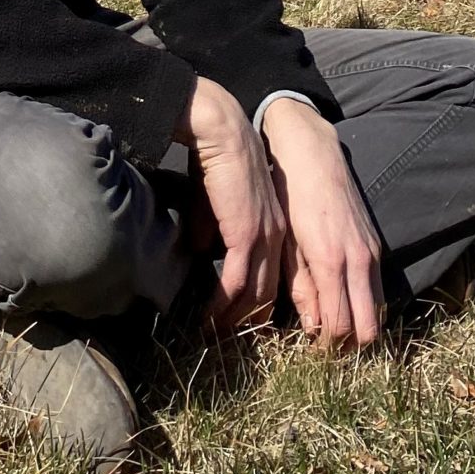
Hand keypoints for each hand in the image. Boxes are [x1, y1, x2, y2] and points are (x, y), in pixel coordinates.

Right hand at [177, 75, 285, 333]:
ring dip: (233, 319)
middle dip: (250, 322)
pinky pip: (234, 282)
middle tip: (229, 342)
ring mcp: (263, 238)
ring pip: (254, 294)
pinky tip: (207, 318)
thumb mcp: (219, 200)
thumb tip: (199, 247)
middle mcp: (275, 238)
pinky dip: (220, 304)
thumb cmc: (217, 159)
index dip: (259, 304)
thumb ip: (213, 226)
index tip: (243, 325)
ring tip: (215, 337)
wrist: (222, 131)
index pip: (273, 278)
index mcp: (275, 229)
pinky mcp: (244, 236)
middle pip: (268, 294)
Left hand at [261, 100, 384, 350]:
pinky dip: (365, 305)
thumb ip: (301, 286)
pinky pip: (377, 289)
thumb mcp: (286, 243)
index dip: (328, 350)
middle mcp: (358, 261)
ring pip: (377, 312)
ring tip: (334, 332)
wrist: (311, 151)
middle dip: (349, 348)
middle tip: (326, 351)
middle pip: (368, 329)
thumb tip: (312, 328)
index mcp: (331, 262)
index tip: (312, 355)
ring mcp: (371, 253)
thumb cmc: (289, 195)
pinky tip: (344, 303)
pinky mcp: (375, 245)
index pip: (341, 328)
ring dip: (360, 328)